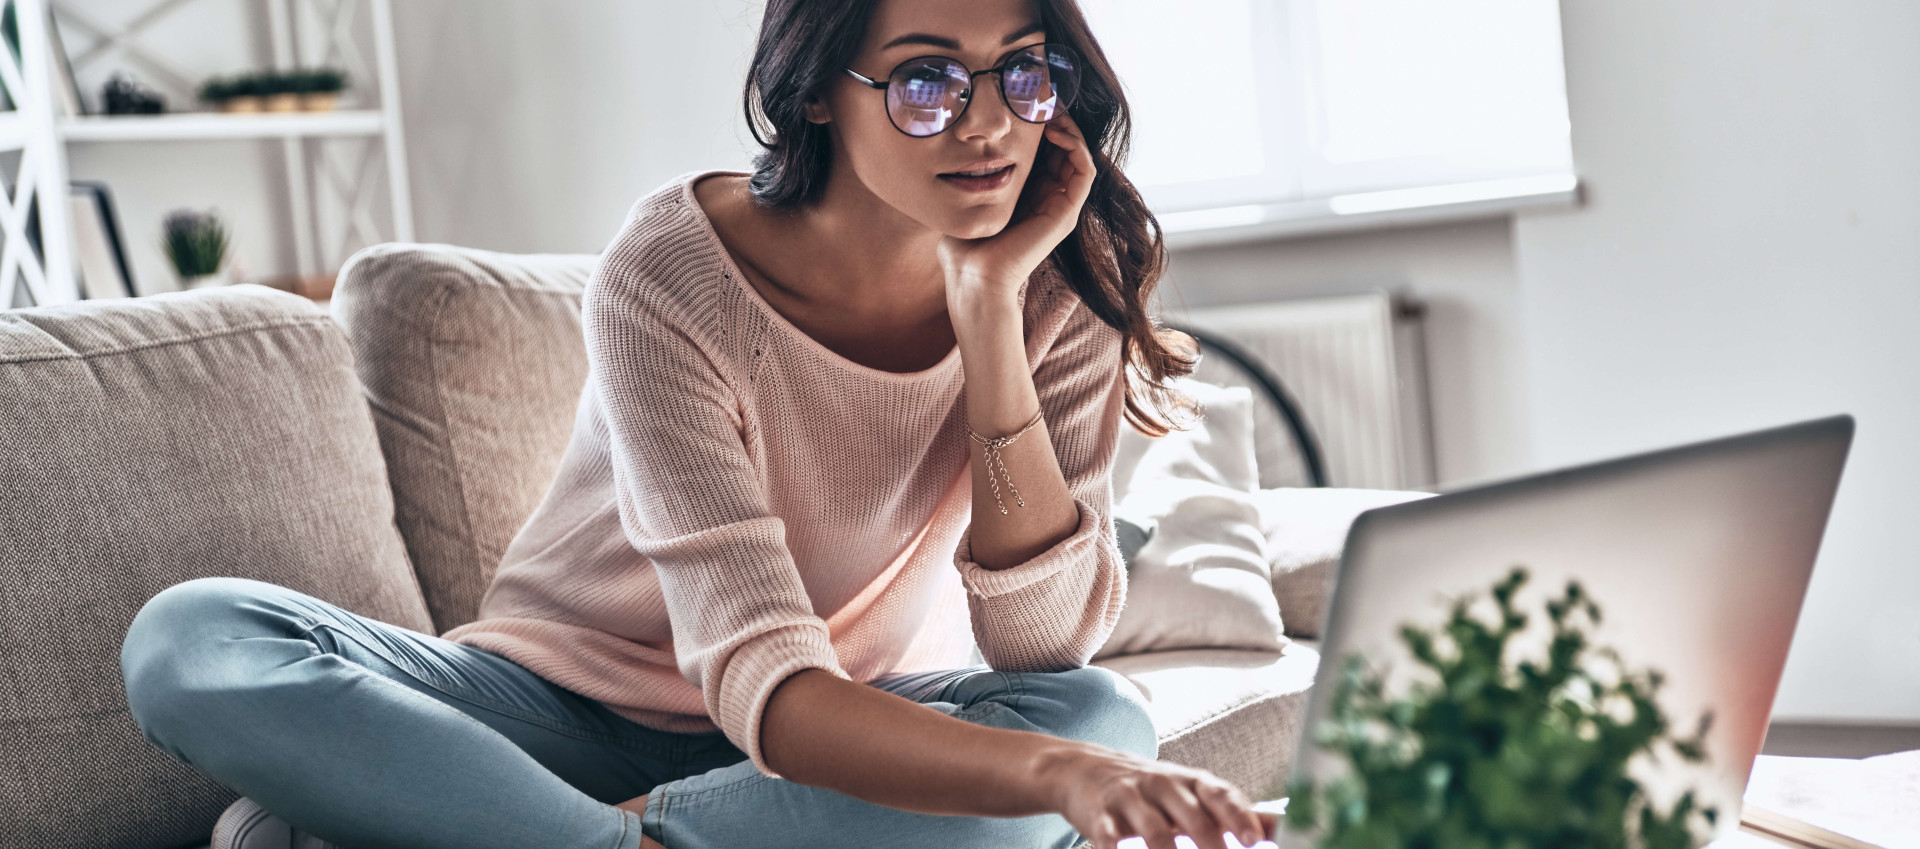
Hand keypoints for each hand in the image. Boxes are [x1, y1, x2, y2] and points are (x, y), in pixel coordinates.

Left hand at [937, 112, 1097, 309]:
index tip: (1026, 101)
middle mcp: (1050, 198)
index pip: (1046, 151)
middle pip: (1065, 149)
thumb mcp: (969, 196)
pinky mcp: (1066, 213)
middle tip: (1042, 96)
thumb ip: (972, 173)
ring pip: (1079, 155)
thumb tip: (958, 142)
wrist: (973, 276)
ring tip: (1050, 108)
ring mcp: (1061, 206)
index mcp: (1030, 195)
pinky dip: (1076, 145)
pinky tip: (1056, 130)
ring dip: (1069, 127)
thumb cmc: (965, 244)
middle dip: (1056, 120)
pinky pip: (1085, 170)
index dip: (1041, 124)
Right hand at [1037, 744, 1277, 848]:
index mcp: (1193, 783)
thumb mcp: (1192, 793)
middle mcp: (1164, 785)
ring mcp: (1130, 799)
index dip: (1239, 817)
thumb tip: (1284, 828)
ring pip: (1155, 831)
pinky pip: (1110, 838)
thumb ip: (1234, 811)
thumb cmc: (1154, 791)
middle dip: (1210, 845)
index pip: (1221, 795)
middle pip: (1191, 817)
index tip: (1256, 840)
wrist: (1085, 769)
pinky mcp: (1100, 816)